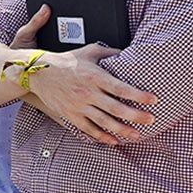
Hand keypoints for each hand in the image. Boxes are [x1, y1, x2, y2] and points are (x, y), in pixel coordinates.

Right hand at [15, 6, 156, 143]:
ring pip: (104, 122)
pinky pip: (88, 129)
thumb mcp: (90, 51)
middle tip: (151, 120)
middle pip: (116, 108)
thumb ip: (111, 53)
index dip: (138, 95)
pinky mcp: (71, 115)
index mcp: (95, 77)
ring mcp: (79, 106)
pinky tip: (113, 140)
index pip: (121, 88)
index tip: (153, 100)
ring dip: (122, 130)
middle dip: (135, 116)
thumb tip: (130, 53)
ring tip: (137, 135)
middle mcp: (88, 93)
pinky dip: (101, 136)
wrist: (39, 73)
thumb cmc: (66, 61)